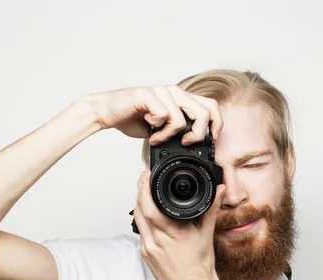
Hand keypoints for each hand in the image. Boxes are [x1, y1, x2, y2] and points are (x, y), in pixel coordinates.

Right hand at [91, 85, 223, 144]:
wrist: (107, 112)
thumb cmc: (133, 119)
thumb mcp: (162, 128)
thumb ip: (178, 131)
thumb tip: (195, 145)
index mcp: (181, 98)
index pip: (211, 106)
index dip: (216, 125)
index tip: (208, 142)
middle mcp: (174, 91)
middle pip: (203, 112)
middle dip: (197, 135)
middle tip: (184, 143)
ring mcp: (161, 91)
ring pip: (180, 118)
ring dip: (169, 135)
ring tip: (157, 138)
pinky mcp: (146, 94)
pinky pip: (163, 115)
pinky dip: (157, 129)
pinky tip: (149, 128)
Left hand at [132, 167, 225, 279]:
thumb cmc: (200, 265)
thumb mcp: (207, 234)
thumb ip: (211, 209)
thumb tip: (219, 191)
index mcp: (174, 233)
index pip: (152, 206)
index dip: (145, 189)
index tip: (147, 176)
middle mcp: (158, 241)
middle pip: (140, 210)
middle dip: (140, 191)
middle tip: (144, 180)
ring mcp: (149, 248)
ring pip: (137, 220)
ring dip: (139, 204)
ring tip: (145, 193)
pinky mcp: (145, 254)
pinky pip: (140, 232)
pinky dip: (143, 221)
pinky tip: (149, 215)